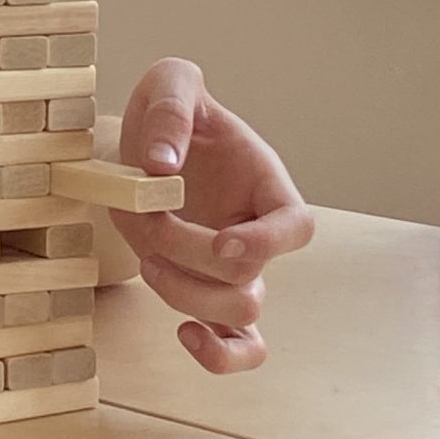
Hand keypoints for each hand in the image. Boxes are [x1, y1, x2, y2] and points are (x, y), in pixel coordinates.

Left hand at [114, 58, 313, 373]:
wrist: (141, 144)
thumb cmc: (168, 110)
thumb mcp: (168, 83)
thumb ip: (171, 110)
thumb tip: (162, 167)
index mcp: (265, 185)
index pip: (297, 227)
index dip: (266, 243)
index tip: (221, 242)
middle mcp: (258, 233)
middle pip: (252, 279)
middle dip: (192, 259)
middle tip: (151, 224)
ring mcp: (236, 271)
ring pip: (241, 316)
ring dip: (185, 296)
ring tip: (149, 258)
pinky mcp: (206, 293)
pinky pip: (236, 348)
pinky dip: (217, 355)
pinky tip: (184, 333)